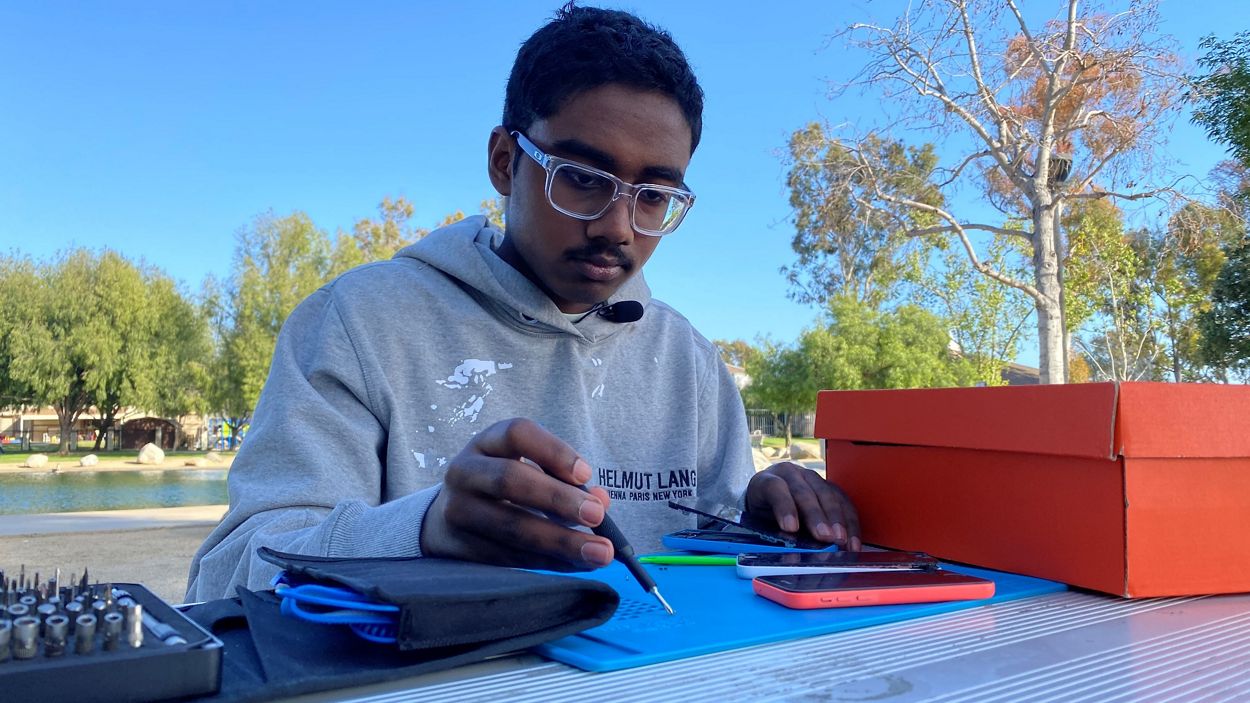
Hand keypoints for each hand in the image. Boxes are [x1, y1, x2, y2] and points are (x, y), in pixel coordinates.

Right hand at [420, 418, 614, 570]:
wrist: (450, 517)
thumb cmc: (505, 488)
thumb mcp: (530, 470)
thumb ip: (566, 481)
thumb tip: (602, 501)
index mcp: (487, 443)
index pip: (518, 433)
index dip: (554, 451)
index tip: (586, 473)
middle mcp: (465, 471)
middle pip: (510, 479)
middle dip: (558, 499)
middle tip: (597, 516)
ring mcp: (457, 509)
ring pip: (509, 526)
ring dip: (560, 542)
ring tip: (599, 553)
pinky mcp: (458, 546)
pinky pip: (508, 557)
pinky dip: (547, 562)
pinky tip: (575, 564)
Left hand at [745, 461, 860, 549]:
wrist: (769, 500)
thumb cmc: (763, 515)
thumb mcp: (760, 522)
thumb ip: (773, 533)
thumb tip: (793, 550)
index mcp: (765, 480)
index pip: (774, 488)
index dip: (784, 507)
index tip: (791, 528)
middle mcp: (789, 474)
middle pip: (805, 492)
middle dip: (817, 516)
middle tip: (825, 537)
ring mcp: (811, 478)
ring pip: (827, 494)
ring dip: (838, 520)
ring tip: (842, 541)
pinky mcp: (829, 486)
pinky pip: (843, 501)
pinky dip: (850, 522)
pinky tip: (852, 541)